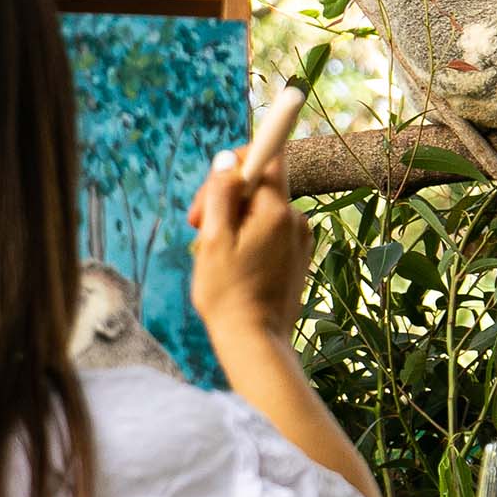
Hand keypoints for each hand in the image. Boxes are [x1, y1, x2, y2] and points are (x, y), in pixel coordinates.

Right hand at [187, 148, 312, 343]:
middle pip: (258, 183)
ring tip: (212, 252)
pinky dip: (248, 236)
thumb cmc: (228, 294)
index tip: (217, 185)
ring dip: (233, 219)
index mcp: (277, 210)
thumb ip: (221, 193)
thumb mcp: (214, 240)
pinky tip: (231, 263)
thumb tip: (227, 159)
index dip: (240, 157)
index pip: (270, 153)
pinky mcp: (297, 255)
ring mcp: (299, 238)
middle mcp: (296, 218)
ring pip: (261, 207)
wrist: (255, 342)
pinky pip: (269, 229)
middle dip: (226, 195)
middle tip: (196, 226)